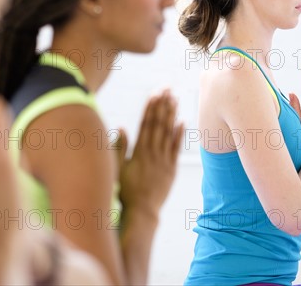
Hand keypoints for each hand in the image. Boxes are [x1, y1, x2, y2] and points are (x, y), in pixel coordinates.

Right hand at [117, 89, 184, 218]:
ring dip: (171, 115)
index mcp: (139, 151)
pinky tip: (182, 121)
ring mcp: (164, 160)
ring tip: (175, 99)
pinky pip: (177, 148)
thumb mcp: (117, 168)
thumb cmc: (126, 190)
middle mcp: (153, 152)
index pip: (146, 123)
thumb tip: (122, 127)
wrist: (142, 210)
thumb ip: (120, 147)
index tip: (154, 93)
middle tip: (167, 89)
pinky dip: (179, 134)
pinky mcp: (172, 169)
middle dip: (162, 105)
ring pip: (168, 133)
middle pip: (159, 124)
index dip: (150, 107)